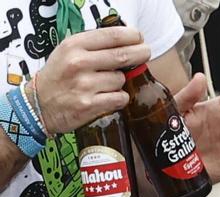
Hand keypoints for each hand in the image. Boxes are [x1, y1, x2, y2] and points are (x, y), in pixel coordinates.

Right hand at [31, 27, 150, 134]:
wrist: (39, 104)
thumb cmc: (58, 76)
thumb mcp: (68, 52)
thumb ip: (92, 46)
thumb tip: (125, 41)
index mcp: (73, 46)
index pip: (110, 36)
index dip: (131, 36)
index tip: (139, 37)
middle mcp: (78, 62)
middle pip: (122, 55)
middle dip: (140, 53)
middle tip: (146, 52)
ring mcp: (84, 84)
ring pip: (121, 79)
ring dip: (119, 82)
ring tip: (104, 84)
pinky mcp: (90, 104)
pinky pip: (120, 98)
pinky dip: (118, 98)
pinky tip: (107, 97)